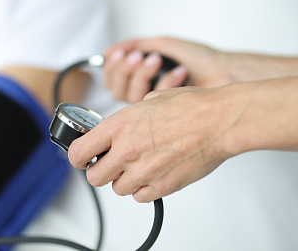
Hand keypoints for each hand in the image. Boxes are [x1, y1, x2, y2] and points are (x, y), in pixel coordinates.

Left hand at [69, 85, 244, 202]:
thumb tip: (120, 128)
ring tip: (139, 165)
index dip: (78, 157)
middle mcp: (127, 149)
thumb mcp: (150, 100)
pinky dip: (143, 189)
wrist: (219, 121)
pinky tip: (153, 173)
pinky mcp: (161, 186)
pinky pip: (139, 197)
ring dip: (124, 179)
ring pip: (117, 189)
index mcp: (119, 125)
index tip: (83, 157)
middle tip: (111, 163)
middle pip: (94, 177)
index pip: (79, 152)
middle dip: (100, 171)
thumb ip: (129, 118)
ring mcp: (143, 170)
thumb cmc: (190, 107)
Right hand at [104, 37, 236, 102]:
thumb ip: (136, 45)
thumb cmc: (200, 59)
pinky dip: (165, 82)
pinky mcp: (165, 114)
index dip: (113, 66)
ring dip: (141, 74)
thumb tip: (109, 50)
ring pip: (129, 96)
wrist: (225, 72)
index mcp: (141, 76)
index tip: (123, 53)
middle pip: (116, 88)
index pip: (112, 76)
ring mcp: (154, 104)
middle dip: (126, 69)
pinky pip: (151, 102)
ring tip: (158, 60)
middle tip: (142, 57)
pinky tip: (180, 72)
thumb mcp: (164, 45)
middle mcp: (144, 92)